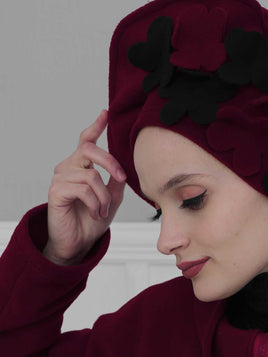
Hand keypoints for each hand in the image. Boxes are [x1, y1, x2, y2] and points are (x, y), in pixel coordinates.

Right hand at [43, 109, 126, 263]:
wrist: (78, 243)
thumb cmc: (92, 220)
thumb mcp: (112, 199)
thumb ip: (116, 182)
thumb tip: (123, 167)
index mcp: (81, 166)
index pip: (86, 140)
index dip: (95, 126)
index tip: (105, 113)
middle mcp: (68, 167)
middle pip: (88, 149)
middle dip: (110, 162)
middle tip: (121, 176)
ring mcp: (60, 178)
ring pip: (91, 176)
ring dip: (104, 196)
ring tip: (103, 210)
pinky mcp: (55, 191)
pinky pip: (82, 189)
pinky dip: (94, 203)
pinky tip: (94, 213)